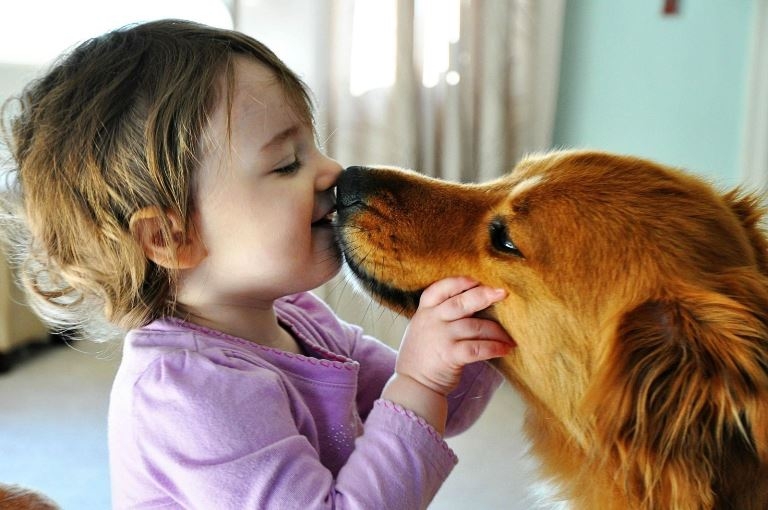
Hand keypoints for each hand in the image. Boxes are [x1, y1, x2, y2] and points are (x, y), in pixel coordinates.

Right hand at [396, 276, 513, 395]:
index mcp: (425, 311)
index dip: (458, 282)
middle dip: (483, 296)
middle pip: (461, 303)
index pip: (439, 289)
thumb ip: (440, 313)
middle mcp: (432, 321)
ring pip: (475, 326)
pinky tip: (504, 350)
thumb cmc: (422, 354)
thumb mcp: (423, 327)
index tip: (476, 280)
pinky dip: (494, 348)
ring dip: (496, 331)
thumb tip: (473, 301)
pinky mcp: (450, 356)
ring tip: (509, 338)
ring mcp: (441, 338)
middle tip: (502, 293)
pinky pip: (477, 348)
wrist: (413, 384)